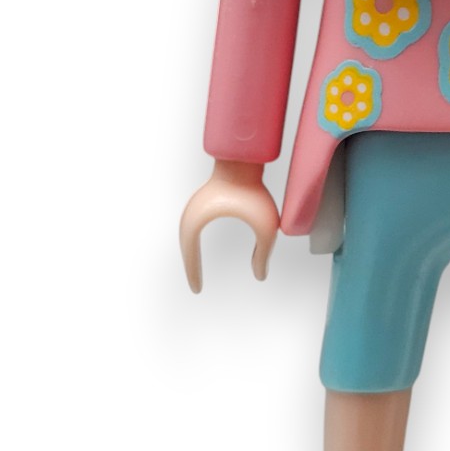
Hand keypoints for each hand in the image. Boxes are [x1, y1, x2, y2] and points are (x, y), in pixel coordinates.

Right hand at [179, 160, 279, 290]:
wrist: (244, 160)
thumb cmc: (254, 190)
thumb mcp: (265, 227)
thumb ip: (264, 253)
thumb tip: (260, 276)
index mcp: (196, 221)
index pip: (189, 254)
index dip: (192, 273)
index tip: (197, 290)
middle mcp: (189, 214)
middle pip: (184, 248)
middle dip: (190, 267)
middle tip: (195, 287)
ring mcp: (193, 207)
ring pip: (186, 238)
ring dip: (190, 255)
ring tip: (195, 273)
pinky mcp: (201, 202)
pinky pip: (192, 228)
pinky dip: (193, 242)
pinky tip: (198, 250)